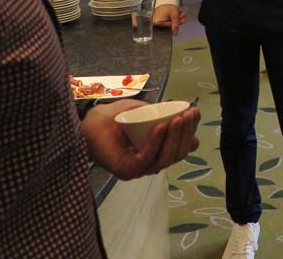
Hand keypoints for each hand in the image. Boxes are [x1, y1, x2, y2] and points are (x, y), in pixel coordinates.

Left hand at [81, 99, 200, 180]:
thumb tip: (189, 124)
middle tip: (188, 113)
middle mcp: (151, 164)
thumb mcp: (145, 113)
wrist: (88, 124)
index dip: (191, 130)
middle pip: (177, 154)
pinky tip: (160, 127)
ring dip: (175, 136)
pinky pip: (146, 158)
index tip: (194, 112)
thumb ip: (165, 117)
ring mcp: (139, 170)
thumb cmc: (114, 118)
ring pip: (165, 158)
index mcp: (158, 153)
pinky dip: (156, 143)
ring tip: (177, 118)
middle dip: (186, 133)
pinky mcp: (126, 170)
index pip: (182, 147)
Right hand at [153, 3, 185, 35]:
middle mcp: (156, 22)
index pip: (169, 25)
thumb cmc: (169, 5)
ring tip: (181, 12)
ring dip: (177, 17)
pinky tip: (178, 12)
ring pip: (170, 21)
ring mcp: (158, 20)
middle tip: (183, 15)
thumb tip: (175, 34)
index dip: (177, 22)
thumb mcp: (174, 15)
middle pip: (170, 23)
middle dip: (178, 19)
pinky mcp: (161, 17)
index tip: (183, 20)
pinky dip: (174, 16)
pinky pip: (168, 18)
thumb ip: (175, 24)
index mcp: (157, 22)